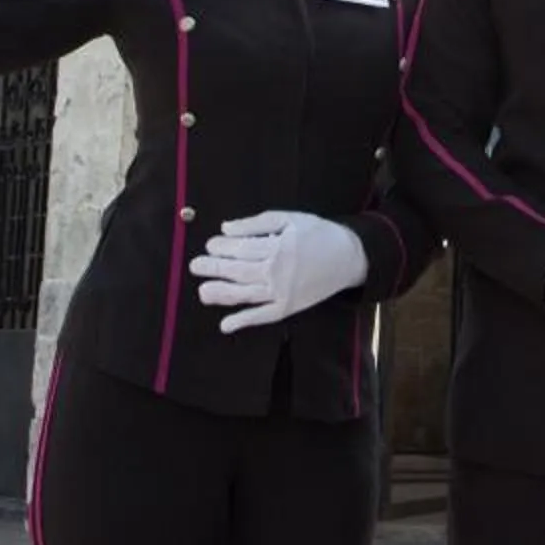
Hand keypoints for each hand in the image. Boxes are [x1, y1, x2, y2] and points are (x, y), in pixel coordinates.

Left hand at [188, 211, 367, 331]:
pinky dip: (243, 321)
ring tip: (202, 292)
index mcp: (278, 247)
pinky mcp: (287, 308)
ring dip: (221, 294)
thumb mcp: (291, 219)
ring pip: (244, 295)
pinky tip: (225, 325)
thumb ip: (258, 223)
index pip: (242, 248)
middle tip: (195, 266)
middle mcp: (277, 272)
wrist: (350, 257)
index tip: (210, 245)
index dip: (222, 247)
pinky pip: (262, 317)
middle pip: (238, 271)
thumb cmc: (319, 234)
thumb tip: (227, 228)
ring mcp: (282, 293)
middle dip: (214, 268)